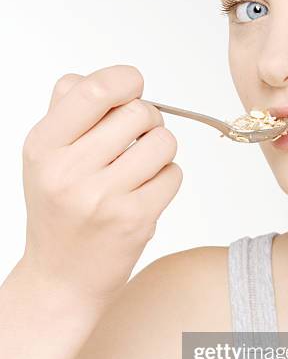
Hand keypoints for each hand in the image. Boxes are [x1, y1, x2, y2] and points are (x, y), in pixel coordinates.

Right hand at [20, 65, 182, 303]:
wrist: (62, 277)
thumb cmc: (58, 212)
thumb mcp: (45, 160)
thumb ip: (68, 113)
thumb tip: (111, 81)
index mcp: (43, 147)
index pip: (94, 91)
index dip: (125, 80)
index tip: (134, 87)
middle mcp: (70, 172)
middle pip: (138, 112)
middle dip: (147, 119)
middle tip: (138, 138)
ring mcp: (104, 198)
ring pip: (164, 142)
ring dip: (160, 150)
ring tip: (142, 166)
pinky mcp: (135, 220)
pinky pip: (173, 175)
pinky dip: (166, 178)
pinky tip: (146, 191)